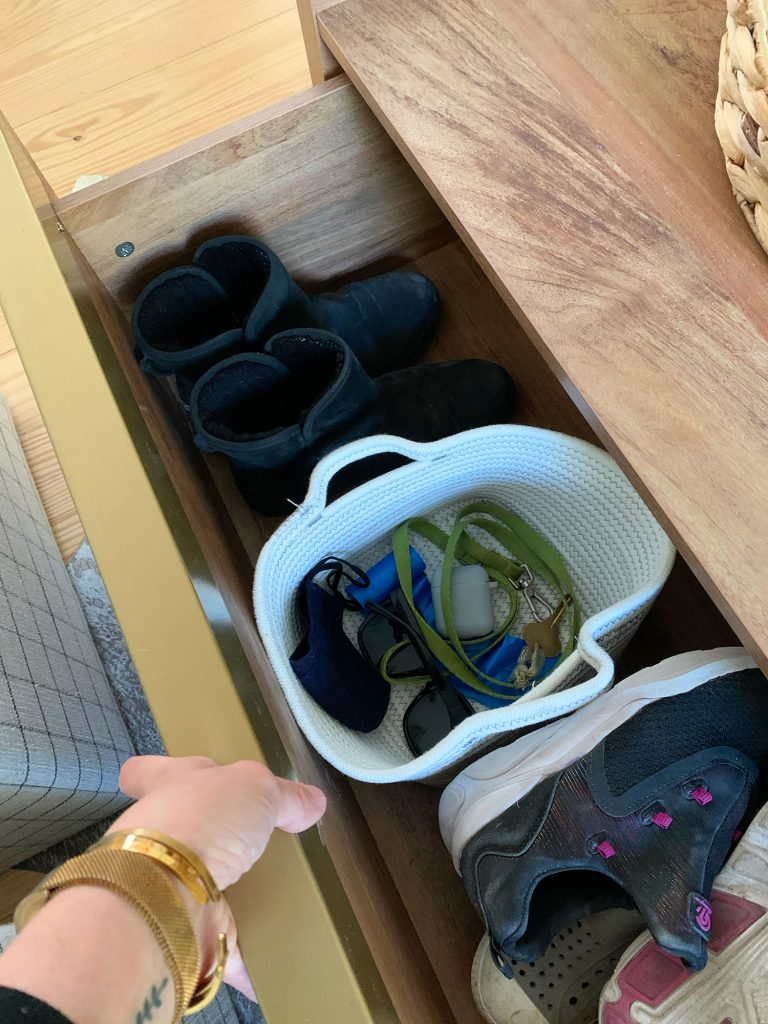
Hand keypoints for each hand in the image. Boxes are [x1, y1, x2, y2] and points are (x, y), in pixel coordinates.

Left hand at [108, 756, 325, 999]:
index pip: (148, 772)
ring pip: (196, 888)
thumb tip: (311, 802)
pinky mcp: (179, 929)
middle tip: (244, 843)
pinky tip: (266, 965)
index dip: (155, 773)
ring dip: (224, 896)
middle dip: (206, 840)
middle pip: (177, 832)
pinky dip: (239, 958)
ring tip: (266, 898)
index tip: (165, 779)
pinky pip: (215, 944)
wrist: (164, 896)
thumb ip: (285, 796)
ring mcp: (165, 883)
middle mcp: (159, 835)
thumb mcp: (256, 788)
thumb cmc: (201, 820)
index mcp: (170, 787)